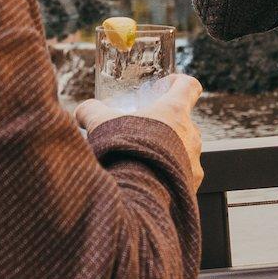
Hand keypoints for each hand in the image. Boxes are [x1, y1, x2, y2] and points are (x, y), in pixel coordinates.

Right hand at [77, 74, 204, 191]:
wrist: (137, 196)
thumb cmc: (123, 152)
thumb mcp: (100, 124)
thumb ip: (91, 111)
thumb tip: (82, 112)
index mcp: (175, 111)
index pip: (189, 86)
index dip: (177, 82)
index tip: (162, 88)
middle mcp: (191, 134)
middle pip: (184, 120)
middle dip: (164, 123)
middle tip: (142, 130)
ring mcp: (195, 160)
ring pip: (184, 149)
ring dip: (167, 150)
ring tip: (142, 160)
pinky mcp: (193, 184)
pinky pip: (184, 175)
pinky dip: (168, 175)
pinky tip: (149, 181)